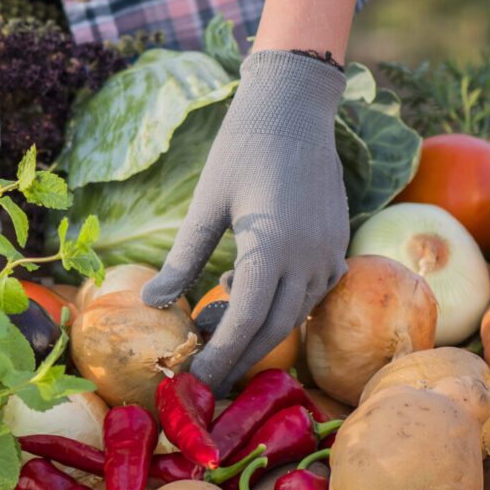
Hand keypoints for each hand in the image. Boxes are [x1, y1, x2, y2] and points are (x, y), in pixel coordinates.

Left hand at [141, 50, 350, 392]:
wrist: (293, 108)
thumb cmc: (241, 149)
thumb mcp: (204, 205)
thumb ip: (184, 258)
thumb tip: (153, 302)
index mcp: (273, 247)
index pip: (248, 321)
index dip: (222, 356)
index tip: (197, 381)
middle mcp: (309, 256)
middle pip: (274, 328)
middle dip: (237, 356)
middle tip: (203, 377)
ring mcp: (330, 251)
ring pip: (294, 314)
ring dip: (255, 329)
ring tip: (210, 327)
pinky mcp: (337, 243)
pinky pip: (311, 292)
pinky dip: (279, 305)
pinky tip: (242, 292)